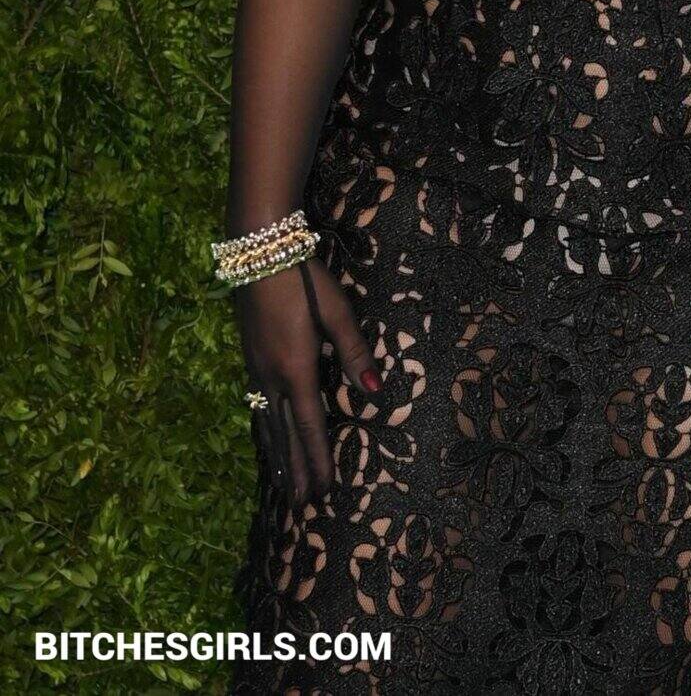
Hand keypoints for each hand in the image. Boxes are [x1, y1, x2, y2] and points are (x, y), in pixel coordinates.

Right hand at [232, 256, 382, 512]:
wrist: (258, 252)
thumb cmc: (303, 279)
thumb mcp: (336, 311)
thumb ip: (354, 352)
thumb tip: (374, 392)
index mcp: (296, 369)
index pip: (309, 425)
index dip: (318, 459)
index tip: (323, 490)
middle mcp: (271, 376)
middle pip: (284, 433)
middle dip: (295, 469)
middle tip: (301, 505)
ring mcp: (255, 367)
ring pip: (265, 423)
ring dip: (276, 455)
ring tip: (281, 484)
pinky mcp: (249, 357)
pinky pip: (256, 406)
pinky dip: (263, 430)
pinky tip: (265, 435)